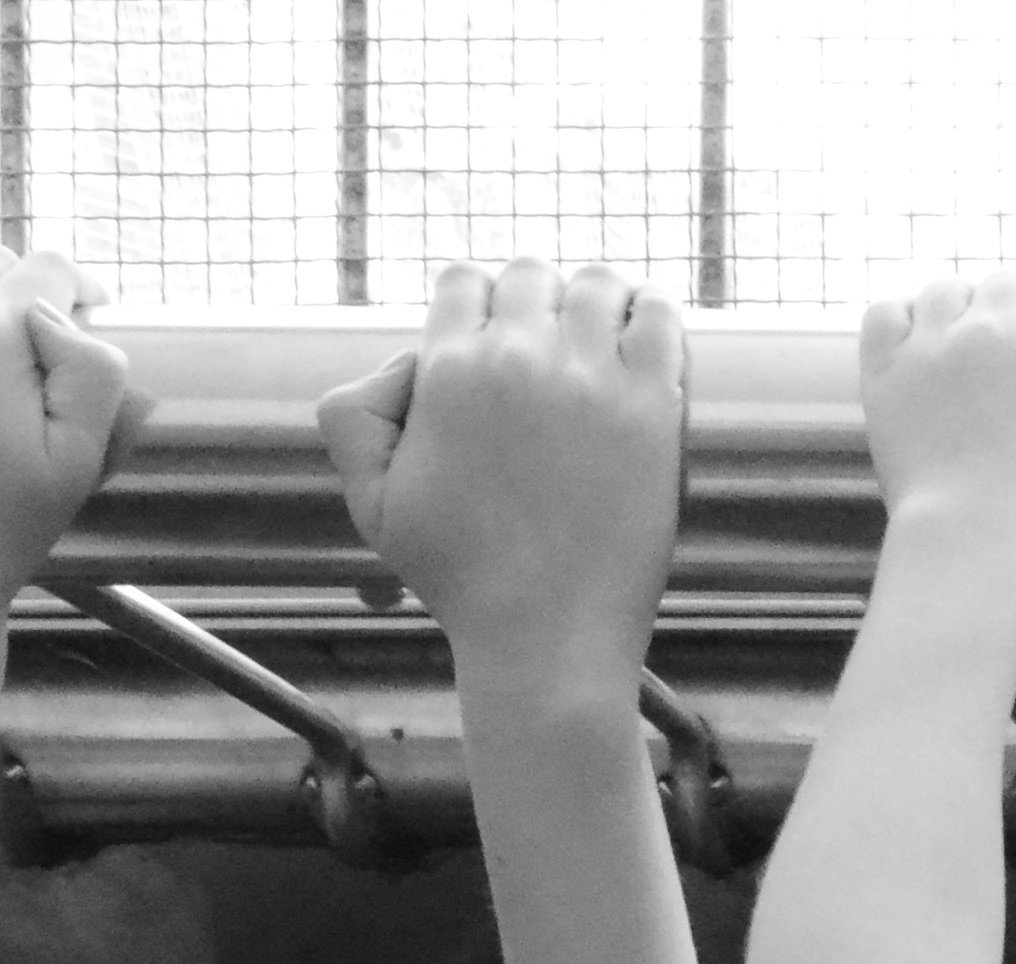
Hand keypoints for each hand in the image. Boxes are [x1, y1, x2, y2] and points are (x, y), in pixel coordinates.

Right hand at [318, 259, 684, 693]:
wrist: (546, 637)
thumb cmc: (461, 578)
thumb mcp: (371, 501)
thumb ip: (354, 416)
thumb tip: (408, 360)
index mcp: (447, 369)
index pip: (463, 280)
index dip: (477, 308)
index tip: (496, 346)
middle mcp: (519, 358)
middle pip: (529, 274)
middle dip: (535, 304)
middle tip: (549, 353)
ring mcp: (592, 377)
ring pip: (598, 282)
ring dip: (596, 302)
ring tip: (600, 343)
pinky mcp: (654, 406)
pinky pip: (661, 316)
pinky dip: (652, 317)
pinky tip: (646, 346)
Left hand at [857, 273, 1015, 556]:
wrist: (974, 532)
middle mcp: (990, 325)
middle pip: (1007, 284)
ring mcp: (932, 343)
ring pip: (947, 290)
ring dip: (962, 312)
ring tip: (969, 359)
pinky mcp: (886, 370)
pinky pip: (886, 312)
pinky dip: (902, 320)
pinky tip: (920, 349)